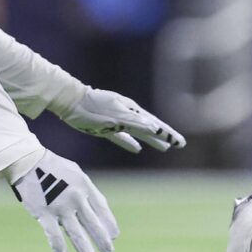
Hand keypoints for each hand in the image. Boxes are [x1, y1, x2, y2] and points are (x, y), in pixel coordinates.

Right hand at [10, 150, 118, 251]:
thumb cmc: (51, 167)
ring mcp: (60, 207)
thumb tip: (97, 210)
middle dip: (102, 241)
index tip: (114, 236)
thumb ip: (85, 190)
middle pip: (93, 224)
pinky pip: (54, 237)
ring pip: (77, 235)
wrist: (26, 161)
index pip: (102, 209)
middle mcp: (76, 197)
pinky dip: (60, 251)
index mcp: (85, 186)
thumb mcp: (74, 173)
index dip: (109, 224)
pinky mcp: (44, 214)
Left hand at [56, 87, 184, 153]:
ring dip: (151, 140)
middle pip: (150, 128)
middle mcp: (128, 115)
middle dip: (165, 136)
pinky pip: (123, 137)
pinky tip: (137, 148)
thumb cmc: (94, 108)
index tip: (180, 143)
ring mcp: (117, 121)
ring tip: (163, 147)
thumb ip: (135, 122)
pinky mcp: (106, 127)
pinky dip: (131, 142)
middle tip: (179, 144)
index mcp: (132, 111)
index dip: (168, 134)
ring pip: (139, 132)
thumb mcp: (116, 116)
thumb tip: (155, 128)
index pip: (155, 125)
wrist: (71, 102)